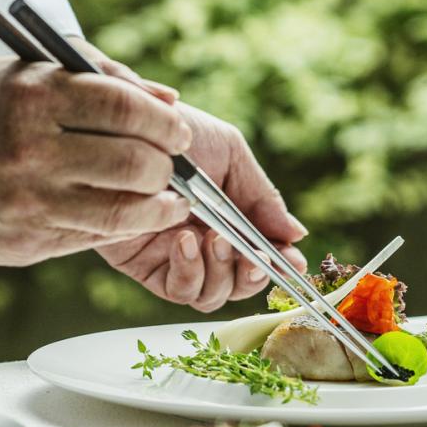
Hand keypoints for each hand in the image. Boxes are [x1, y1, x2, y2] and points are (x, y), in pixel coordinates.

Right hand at [0, 59, 192, 264]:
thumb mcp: (27, 72)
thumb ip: (100, 80)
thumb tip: (168, 103)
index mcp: (33, 97)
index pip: (126, 110)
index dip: (165, 123)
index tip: (177, 129)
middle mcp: (29, 152)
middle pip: (135, 165)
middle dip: (167, 166)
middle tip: (171, 163)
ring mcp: (24, 205)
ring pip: (121, 214)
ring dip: (157, 206)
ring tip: (165, 198)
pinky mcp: (20, 244)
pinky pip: (90, 239)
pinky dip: (119, 227)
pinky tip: (126, 214)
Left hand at [96, 104, 308, 310]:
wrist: (129, 130)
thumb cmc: (179, 135)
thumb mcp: (230, 155)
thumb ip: (263, 198)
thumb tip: (297, 235)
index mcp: (229, 220)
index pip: (258, 256)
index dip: (278, 266)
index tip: (292, 262)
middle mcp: (205, 244)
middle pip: (237, 286)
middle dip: (252, 274)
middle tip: (252, 253)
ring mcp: (175, 258)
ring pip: (211, 296)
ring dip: (222, 273)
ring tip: (215, 237)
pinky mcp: (144, 266)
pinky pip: (178, 289)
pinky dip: (190, 272)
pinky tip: (185, 241)